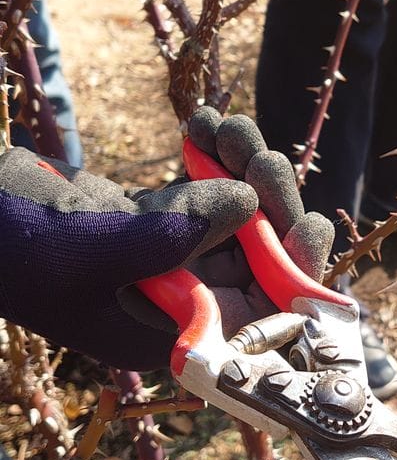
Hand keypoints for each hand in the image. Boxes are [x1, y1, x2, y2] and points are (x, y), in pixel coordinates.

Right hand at [0, 111, 333, 370]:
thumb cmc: (14, 246)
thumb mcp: (89, 248)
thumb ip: (171, 234)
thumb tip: (248, 202)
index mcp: (169, 336)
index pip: (256, 322)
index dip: (293, 280)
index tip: (305, 226)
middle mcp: (178, 303)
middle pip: (256, 263)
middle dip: (269, 207)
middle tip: (259, 155)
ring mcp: (167, 259)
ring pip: (236, 219)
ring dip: (242, 169)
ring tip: (226, 128)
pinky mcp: (153, 219)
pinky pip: (202, 191)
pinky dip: (210, 156)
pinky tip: (202, 123)